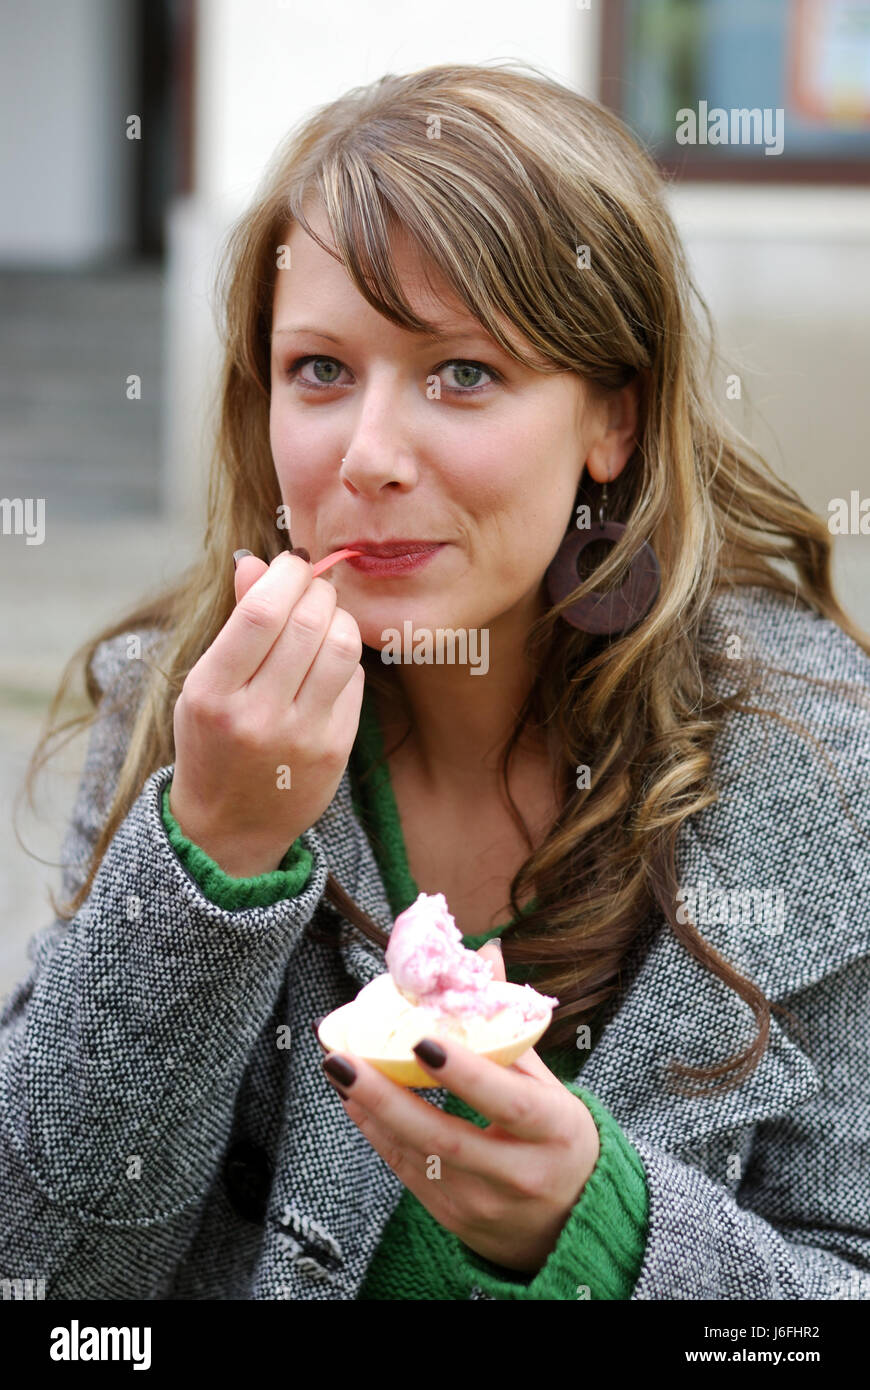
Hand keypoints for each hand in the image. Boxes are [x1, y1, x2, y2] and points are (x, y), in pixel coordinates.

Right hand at [170, 549, 364, 875]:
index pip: (261, 611)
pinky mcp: (334, 750)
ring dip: (339, 618)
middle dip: (317, 590)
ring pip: (342, 646)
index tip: (290, 566)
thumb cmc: (213, 741)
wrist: (228, 827)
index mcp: (212, 693)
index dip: (286, 574)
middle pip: (307, 622)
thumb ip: (234, 622)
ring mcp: (299, 736)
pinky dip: (344, 659)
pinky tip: (327, 663)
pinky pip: (354, 681)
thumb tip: (255, 562)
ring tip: (324, 620)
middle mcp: (255, 715)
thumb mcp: (205, 683)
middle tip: (312, 588)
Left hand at [319, 942, 600, 1274]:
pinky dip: (377, 1133)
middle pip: (445, 1137)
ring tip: (339, 1069)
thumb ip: (510, 1024)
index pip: (508, 1100)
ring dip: (372, 1110)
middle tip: (343, 1059)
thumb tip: (485, 953)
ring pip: (417, 1156)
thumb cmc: (558, 1137)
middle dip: (387, 1096)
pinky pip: (407, 1172)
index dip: (465, 1073)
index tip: (420, 1041)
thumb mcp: (550, 1083)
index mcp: (555, 1130)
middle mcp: (520, 1172)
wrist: (571, 1221)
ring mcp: (483, 1203)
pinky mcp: (454, 1217)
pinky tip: (354, 1100)